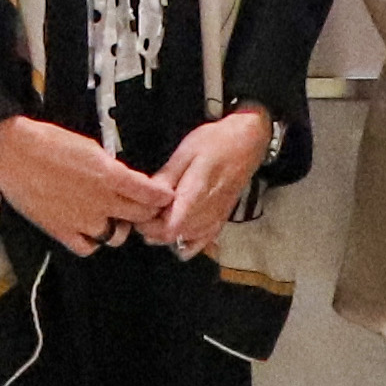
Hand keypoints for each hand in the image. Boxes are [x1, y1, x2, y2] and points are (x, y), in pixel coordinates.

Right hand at [0, 114, 174, 256]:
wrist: (12, 152)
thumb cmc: (47, 142)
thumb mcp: (89, 146)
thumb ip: (109, 167)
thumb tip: (120, 177)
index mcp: (110, 176)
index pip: (151, 194)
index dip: (161, 197)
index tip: (163, 197)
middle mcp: (101, 202)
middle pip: (139, 217)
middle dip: (146, 213)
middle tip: (143, 208)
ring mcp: (82, 220)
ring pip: (117, 237)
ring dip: (120, 228)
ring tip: (113, 217)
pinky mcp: (61, 231)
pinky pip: (87, 247)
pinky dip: (92, 241)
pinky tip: (89, 230)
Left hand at [147, 111, 279, 259]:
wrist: (248, 142)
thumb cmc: (215, 142)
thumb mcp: (186, 152)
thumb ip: (167, 177)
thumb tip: (147, 196)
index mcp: (196, 194)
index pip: (169, 227)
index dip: (148, 226)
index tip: (137, 212)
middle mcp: (207, 212)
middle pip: (174, 236)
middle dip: (152, 230)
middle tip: (142, 214)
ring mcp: (216, 218)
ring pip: (186, 241)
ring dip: (166, 235)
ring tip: (155, 218)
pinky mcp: (221, 219)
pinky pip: (203, 241)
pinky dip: (187, 243)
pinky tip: (176, 234)